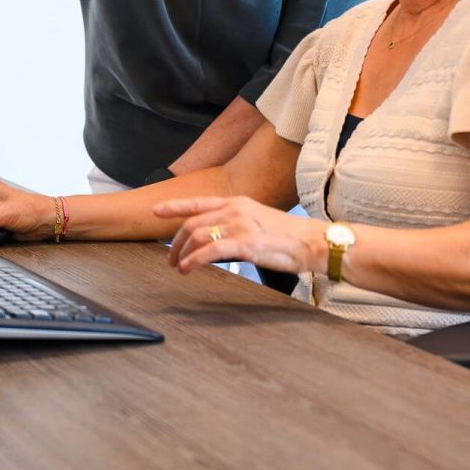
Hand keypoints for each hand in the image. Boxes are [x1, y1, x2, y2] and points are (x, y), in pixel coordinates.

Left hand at [162, 196, 326, 274]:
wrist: (312, 241)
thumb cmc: (288, 236)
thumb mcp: (258, 219)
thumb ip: (236, 223)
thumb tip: (217, 234)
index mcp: (238, 202)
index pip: (198, 202)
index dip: (174, 206)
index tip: (156, 210)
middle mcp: (236, 210)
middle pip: (192, 223)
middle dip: (176, 242)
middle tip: (170, 257)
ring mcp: (240, 225)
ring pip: (197, 235)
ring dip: (182, 253)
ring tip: (179, 266)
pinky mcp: (246, 244)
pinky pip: (210, 251)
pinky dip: (194, 260)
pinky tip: (188, 268)